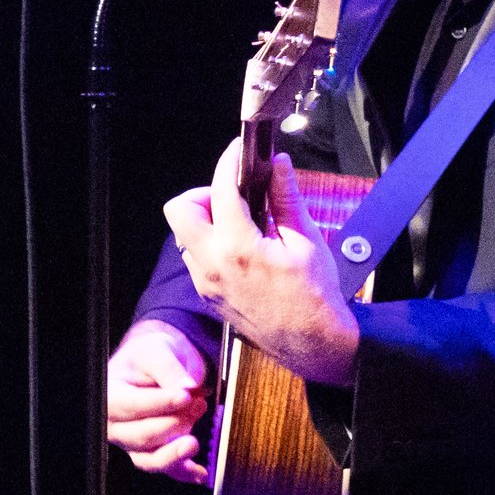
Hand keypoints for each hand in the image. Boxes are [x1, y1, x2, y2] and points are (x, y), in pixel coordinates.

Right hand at [107, 318, 210, 483]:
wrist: (155, 363)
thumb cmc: (150, 357)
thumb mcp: (156, 351)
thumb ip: (168, 368)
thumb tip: (187, 386)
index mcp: (110, 397)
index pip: (130, 406)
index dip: (159, 404)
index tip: (185, 395)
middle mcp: (117, 426)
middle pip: (140, 436)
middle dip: (173, 423)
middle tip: (199, 404)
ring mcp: (135, 443)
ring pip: (150, 459)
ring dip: (174, 454)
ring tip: (194, 443)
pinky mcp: (155, 452)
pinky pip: (168, 469)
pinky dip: (185, 473)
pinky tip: (202, 473)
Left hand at [166, 143, 360, 388]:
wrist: (312, 343)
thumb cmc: (315, 296)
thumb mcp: (307, 241)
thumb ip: (286, 199)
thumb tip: (279, 166)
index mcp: (239, 248)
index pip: (221, 189)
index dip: (230, 162)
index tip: (240, 151)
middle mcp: (213, 265)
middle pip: (180, 210)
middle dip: (203, 193)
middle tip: (234, 194)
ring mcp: (206, 282)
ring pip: (185, 234)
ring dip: (207, 219)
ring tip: (242, 221)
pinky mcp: (208, 294)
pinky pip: (196, 257)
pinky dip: (212, 242)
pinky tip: (243, 245)